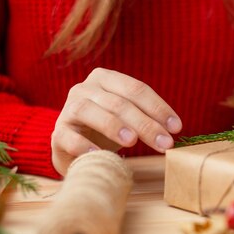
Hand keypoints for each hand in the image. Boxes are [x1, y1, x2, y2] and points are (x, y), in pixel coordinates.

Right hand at [51, 68, 181, 175]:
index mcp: (106, 78)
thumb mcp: (129, 118)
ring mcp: (68, 109)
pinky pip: (69, 136)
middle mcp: (84, 88)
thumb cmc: (108, 130)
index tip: (176, 128)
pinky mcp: (57, 133)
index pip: (136, 89)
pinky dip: (83, 145)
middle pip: (118, 103)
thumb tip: (173, 130)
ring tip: (132, 142)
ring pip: (90, 112)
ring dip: (113, 126)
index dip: (158, 108)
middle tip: (165, 143)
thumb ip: (147, 117)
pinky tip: (100, 154)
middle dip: (145, 124)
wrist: (74, 148)